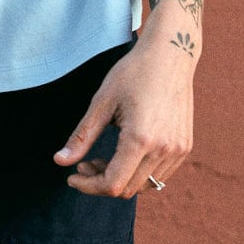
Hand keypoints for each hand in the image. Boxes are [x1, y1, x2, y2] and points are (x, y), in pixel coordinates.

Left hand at [52, 28, 195, 197]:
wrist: (170, 54)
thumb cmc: (133, 73)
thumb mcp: (102, 102)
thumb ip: (82, 136)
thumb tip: (59, 162)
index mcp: (140, 139)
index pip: (112, 184)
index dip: (88, 186)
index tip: (72, 176)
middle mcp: (163, 149)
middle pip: (127, 189)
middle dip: (101, 182)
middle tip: (86, 162)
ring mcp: (177, 150)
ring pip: (145, 186)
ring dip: (122, 179)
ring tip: (105, 158)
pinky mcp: (184, 146)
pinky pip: (160, 175)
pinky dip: (140, 173)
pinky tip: (126, 153)